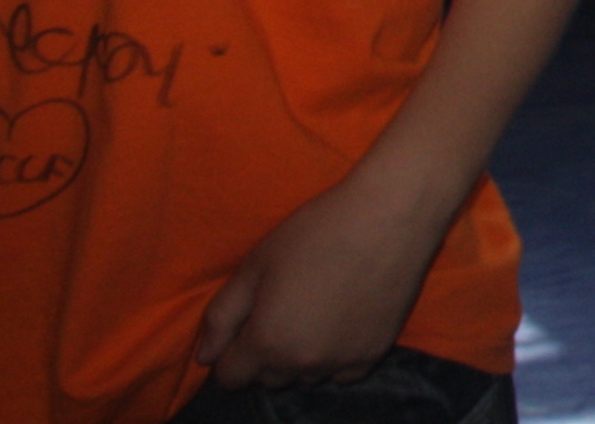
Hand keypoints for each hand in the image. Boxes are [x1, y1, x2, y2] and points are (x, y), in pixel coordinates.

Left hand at [193, 168, 445, 389]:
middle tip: (285, 310)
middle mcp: (302, 363)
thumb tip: (204, 358)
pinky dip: (336, 357)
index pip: (230, 377)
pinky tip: (343, 322)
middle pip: (268, 378)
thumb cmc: (317, 231)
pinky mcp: (374, 354)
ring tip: (316, 313)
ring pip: (306, 377)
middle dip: (267, 354)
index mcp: (266, 341)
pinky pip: (342, 374)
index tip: (249, 323)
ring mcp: (341, 362)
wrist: (390, 216)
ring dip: (302, 357)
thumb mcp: (256, 264)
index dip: (232, 351)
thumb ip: (222, 316)